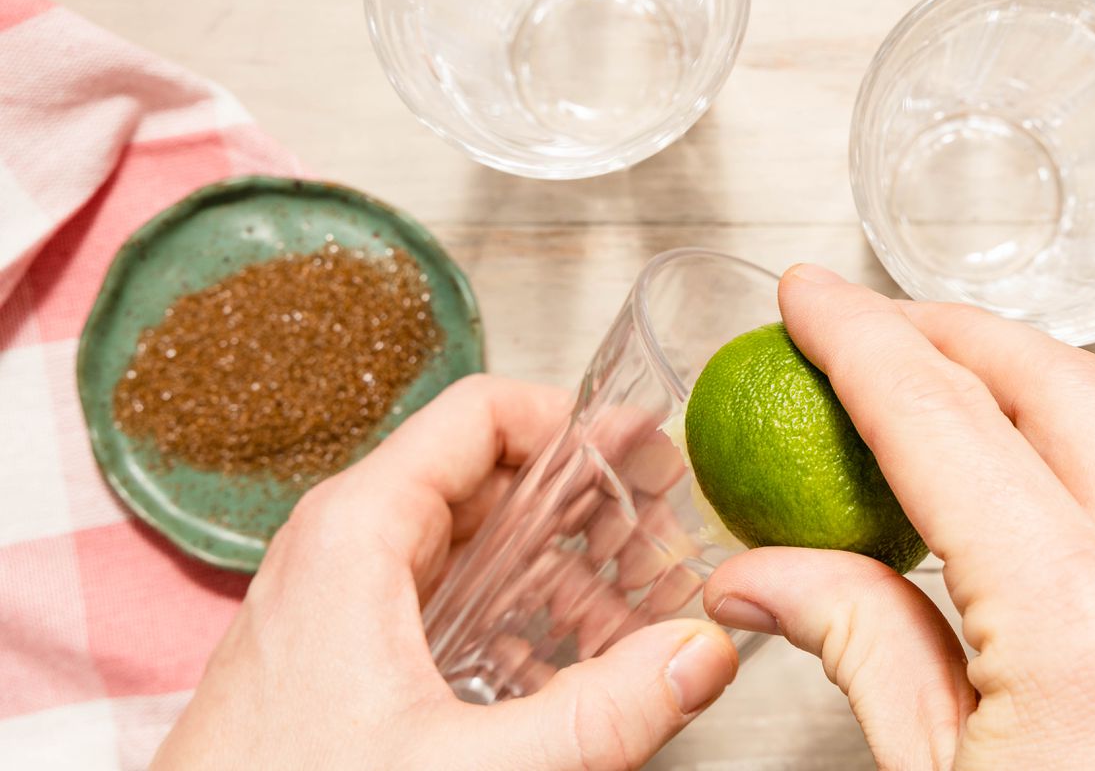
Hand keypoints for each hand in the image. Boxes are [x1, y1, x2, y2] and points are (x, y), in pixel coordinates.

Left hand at [154, 375, 738, 770]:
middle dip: (586, 513)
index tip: (648, 460)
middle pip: (488, 479)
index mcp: (358, 530)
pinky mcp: (341, 653)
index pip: (482, 414)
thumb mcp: (469, 766)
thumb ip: (599, 714)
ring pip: (471, 548)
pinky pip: (446, 604)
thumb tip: (700, 656)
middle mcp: (344, 546)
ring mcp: (338, 599)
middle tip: (661, 548)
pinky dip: (514, 621)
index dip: (576, 426)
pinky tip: (564, 677)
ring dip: (557, 575)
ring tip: (630, 622)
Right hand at [704, 266, 1094, 769]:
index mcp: (1083, 628)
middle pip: (1054, 383)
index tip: (809, 299)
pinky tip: (1048, 478)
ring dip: (1033, 383)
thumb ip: (854, 643)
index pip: (944, 423)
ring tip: (948, 392)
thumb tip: (757, 572)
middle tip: (866, 330)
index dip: (861, 341)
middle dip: (947, 333)